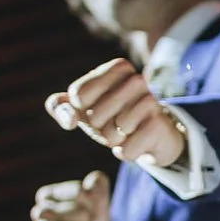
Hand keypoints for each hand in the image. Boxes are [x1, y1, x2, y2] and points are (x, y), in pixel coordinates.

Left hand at [45, 58, 186, 168]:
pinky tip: (135, 143)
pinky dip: (126, 152)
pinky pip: (127, 150)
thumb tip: (70, 119)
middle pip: (94, 116)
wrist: (151, 135)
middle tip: (111, 123)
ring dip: (112, 139)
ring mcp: (152, 102)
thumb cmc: (111, 116)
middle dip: (97, 127)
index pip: (78, 94)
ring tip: (124, 132)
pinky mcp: (159, 126)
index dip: (79, 110)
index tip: (94, 108)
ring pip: (112, 132)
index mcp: (119, 67)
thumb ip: (60, 107)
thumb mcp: (81, 108)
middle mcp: (138, 79)